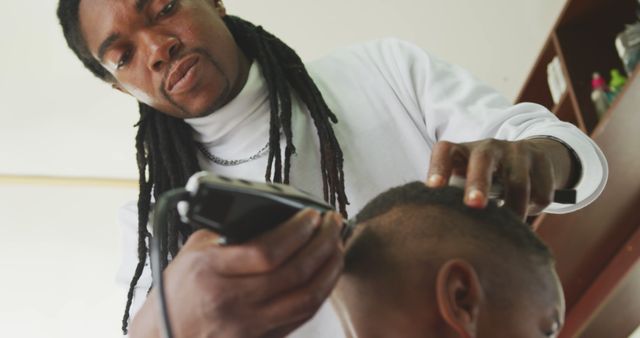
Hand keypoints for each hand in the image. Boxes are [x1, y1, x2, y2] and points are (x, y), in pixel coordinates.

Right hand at [129, 209, 344, 337]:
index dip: (298, 231)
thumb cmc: (180, 289)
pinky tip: (327, 273)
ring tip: (337, 246)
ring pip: (306, 298)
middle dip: (323, 243)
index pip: (267, 252)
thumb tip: (273, 214)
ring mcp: (249, 325)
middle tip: (333, 223)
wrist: (166, 335)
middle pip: (294, 273)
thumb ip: (230, 231)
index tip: (312, 215)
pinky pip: (302, 315)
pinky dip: (321, 291)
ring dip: (330, 269)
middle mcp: (232, 301)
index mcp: (211, 272)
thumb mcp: (195, 250)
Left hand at [426, 138, 575, 218]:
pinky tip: (528, 207)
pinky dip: (534, 207)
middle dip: (478, 183)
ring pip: (518, 183)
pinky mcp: (541, 160)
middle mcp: (488, 146)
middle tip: (473, 205)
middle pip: (482, 160)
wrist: (532, 156)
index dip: (438, 167)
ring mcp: (516, 151)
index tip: (433, 188)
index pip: (445, 151)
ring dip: (514, 209)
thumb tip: (438, 229)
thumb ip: (452, 198)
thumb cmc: (484, 178)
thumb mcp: (466, 180)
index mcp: (462, 151)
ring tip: (509, 227)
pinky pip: (540, 193)